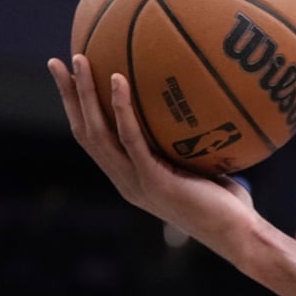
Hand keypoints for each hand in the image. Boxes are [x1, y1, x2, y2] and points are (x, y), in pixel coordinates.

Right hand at [48, 55, 254, 247]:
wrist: (240, 235)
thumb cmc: (229, 204)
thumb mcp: (201, 168)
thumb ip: (188, 145)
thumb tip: (198, 107)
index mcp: (130, 178)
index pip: (94, 141)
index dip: (78, 111)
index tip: (70, 80)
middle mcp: (126, 181)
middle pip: (85, 133)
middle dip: (69, 97)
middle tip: (56, 62)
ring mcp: (137, 183)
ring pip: (98, 133)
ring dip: (85, 95)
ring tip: (80, 60)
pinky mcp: (154, 182)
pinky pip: (131, 139)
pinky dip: (121, 108)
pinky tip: (119, 80)